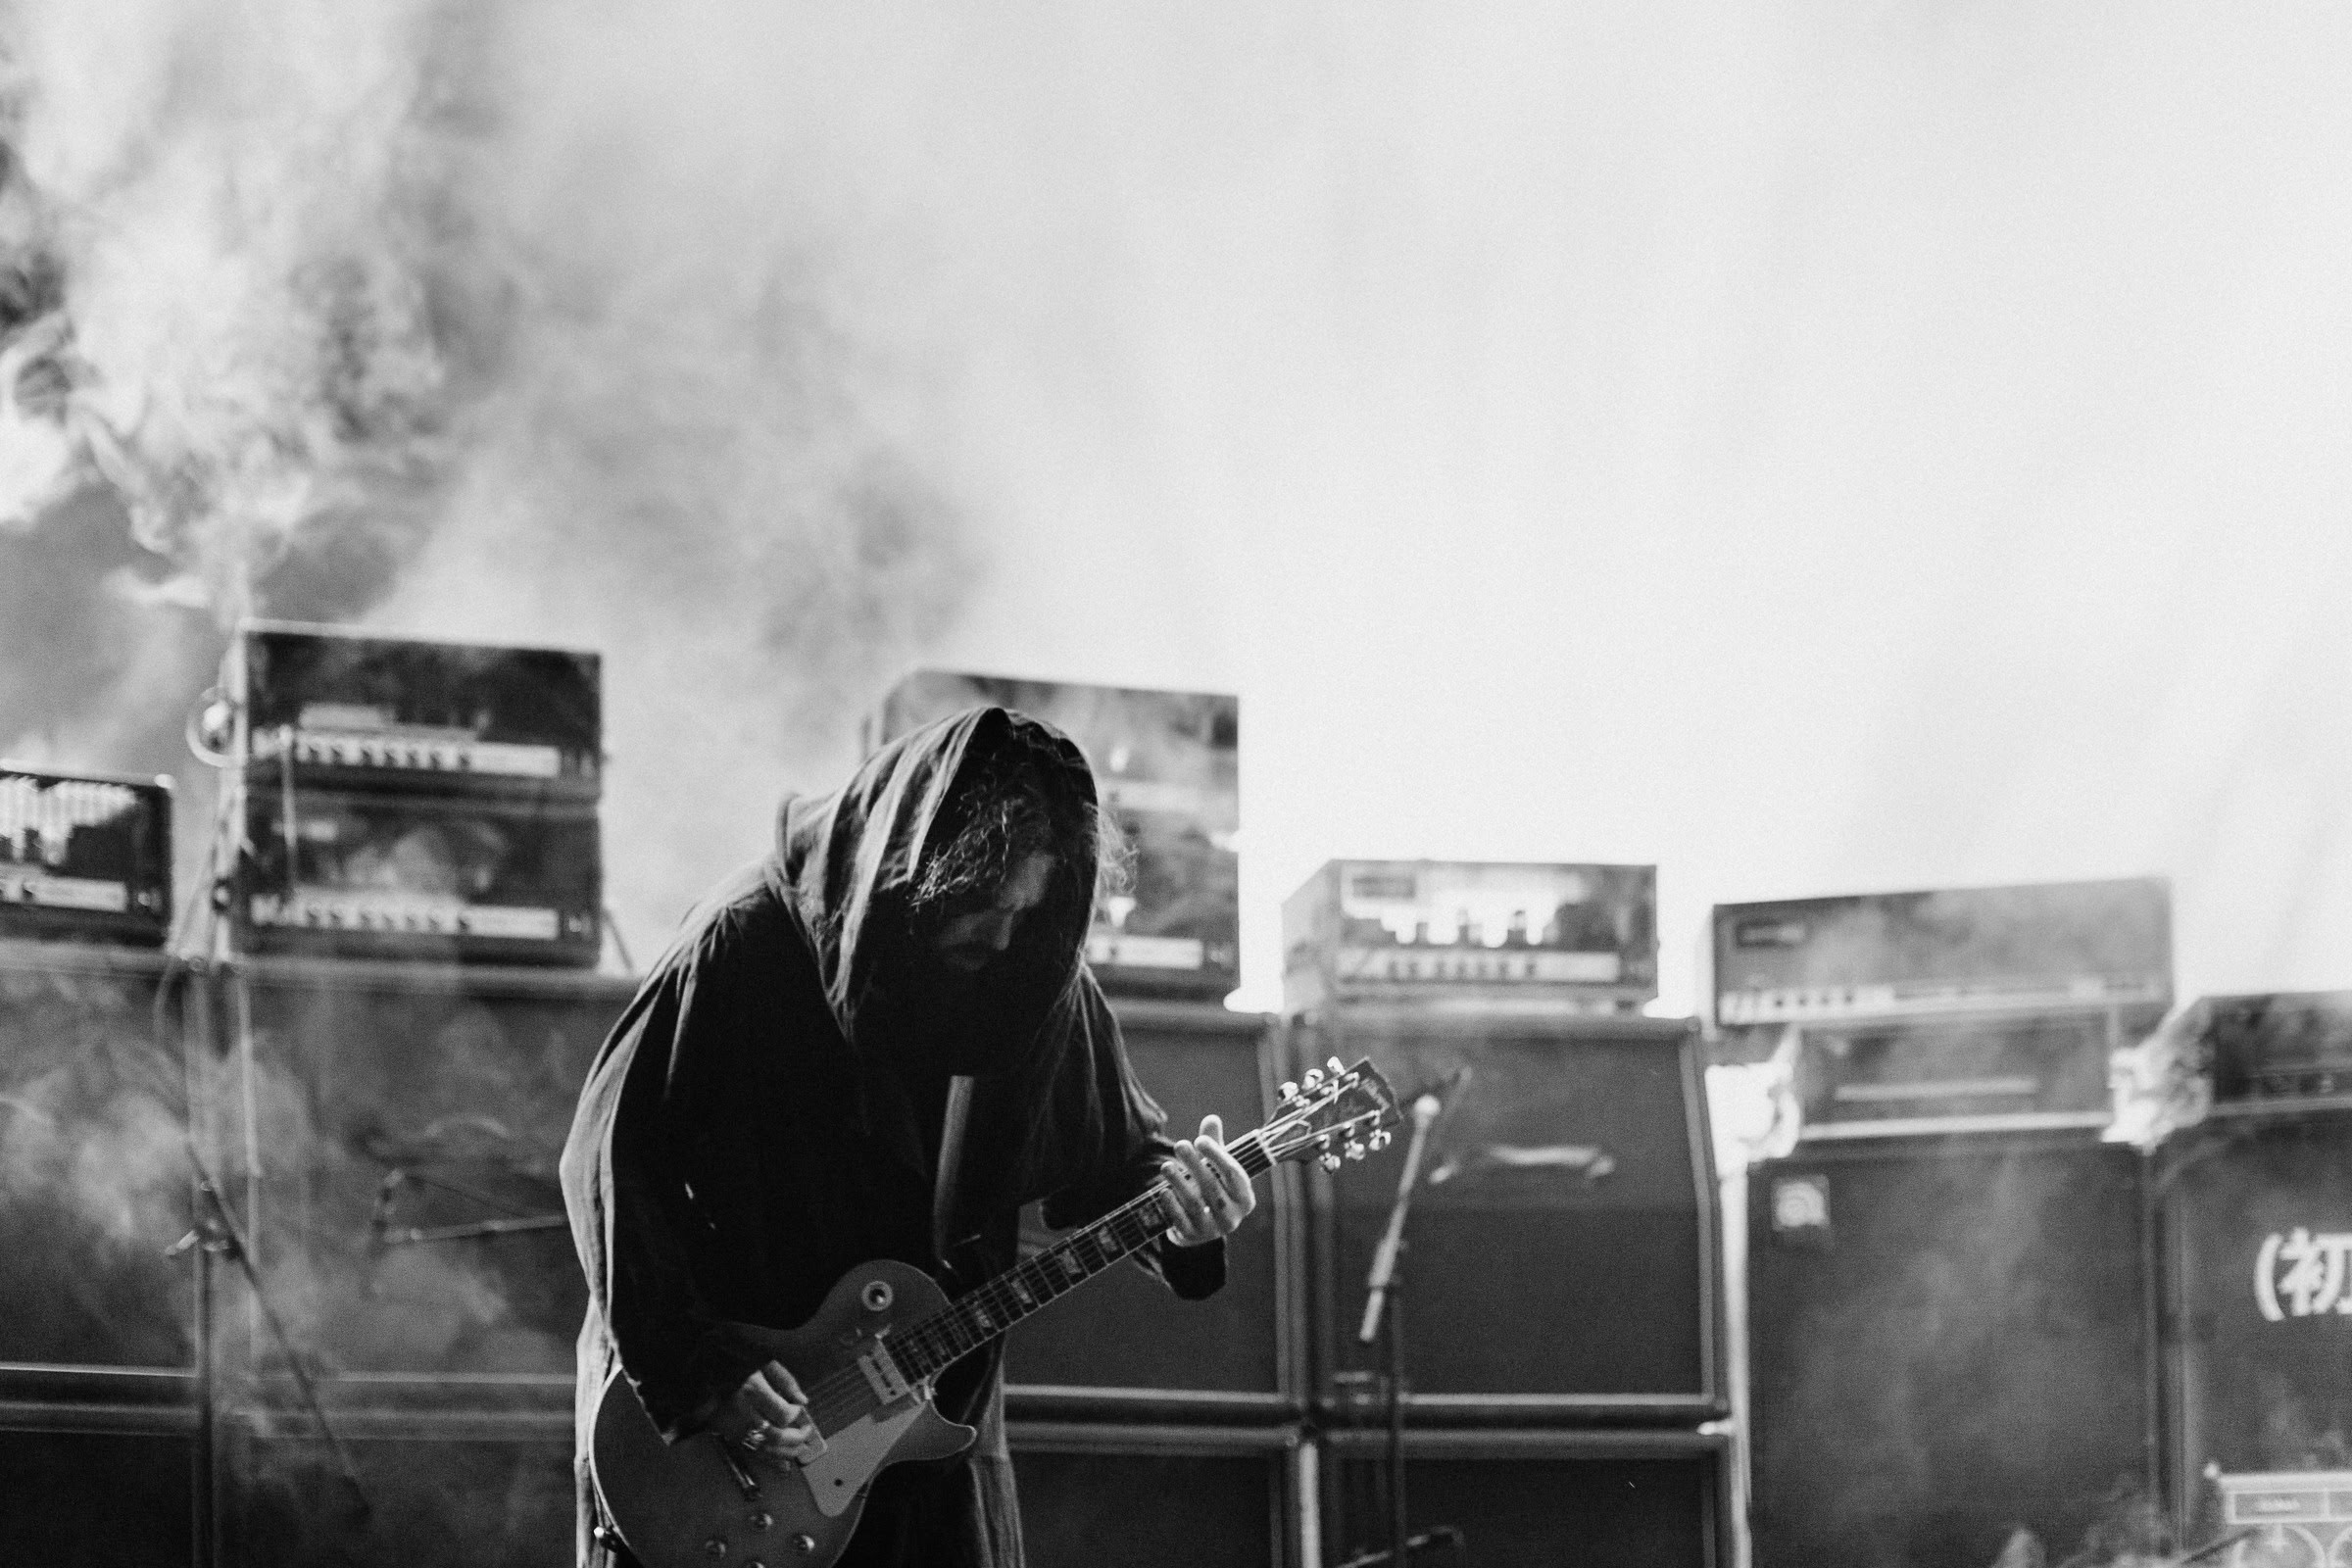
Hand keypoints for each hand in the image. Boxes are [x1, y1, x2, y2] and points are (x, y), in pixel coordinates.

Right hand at [713, 1360, 825, 1465]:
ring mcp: (733, 1425)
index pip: (782, 1414)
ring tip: (799, 1450)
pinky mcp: (726, 1434)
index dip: (795, 1415)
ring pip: (764, 1448)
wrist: (700, 1371)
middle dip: (796, 1438)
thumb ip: (785, 1380)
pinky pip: (751, 1452)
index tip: (798, 1409)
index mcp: (752, 1389)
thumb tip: (803, 1400)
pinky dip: (769, 1460)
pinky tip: (782, 1465)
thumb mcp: (763, 1361)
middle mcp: (742, 1411)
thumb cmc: (735, 1362)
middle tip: (806, 1432)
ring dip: (785, 1453)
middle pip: (775, 1435)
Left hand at [1161, 1114, 1255, 1247]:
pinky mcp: (1193, 1237)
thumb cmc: (1213, 1187)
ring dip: (1179, 1183)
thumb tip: (1211, 1118)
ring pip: (1195, 1204)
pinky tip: (1163, 1191)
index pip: (1233, 1173)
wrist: (1201, 1225)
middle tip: (1180, 1145)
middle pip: (1213, 1187)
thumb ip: (1215, 1144)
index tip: (1200, 1139)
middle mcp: (1233, 1217)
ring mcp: (1213, 1230)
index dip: (1216, 1155)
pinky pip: (1181, 1221)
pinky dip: (1172, 1206)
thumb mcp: (1217, 1168)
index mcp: (1245, 1198)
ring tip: (1166, 1166)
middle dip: (1195, 1164)